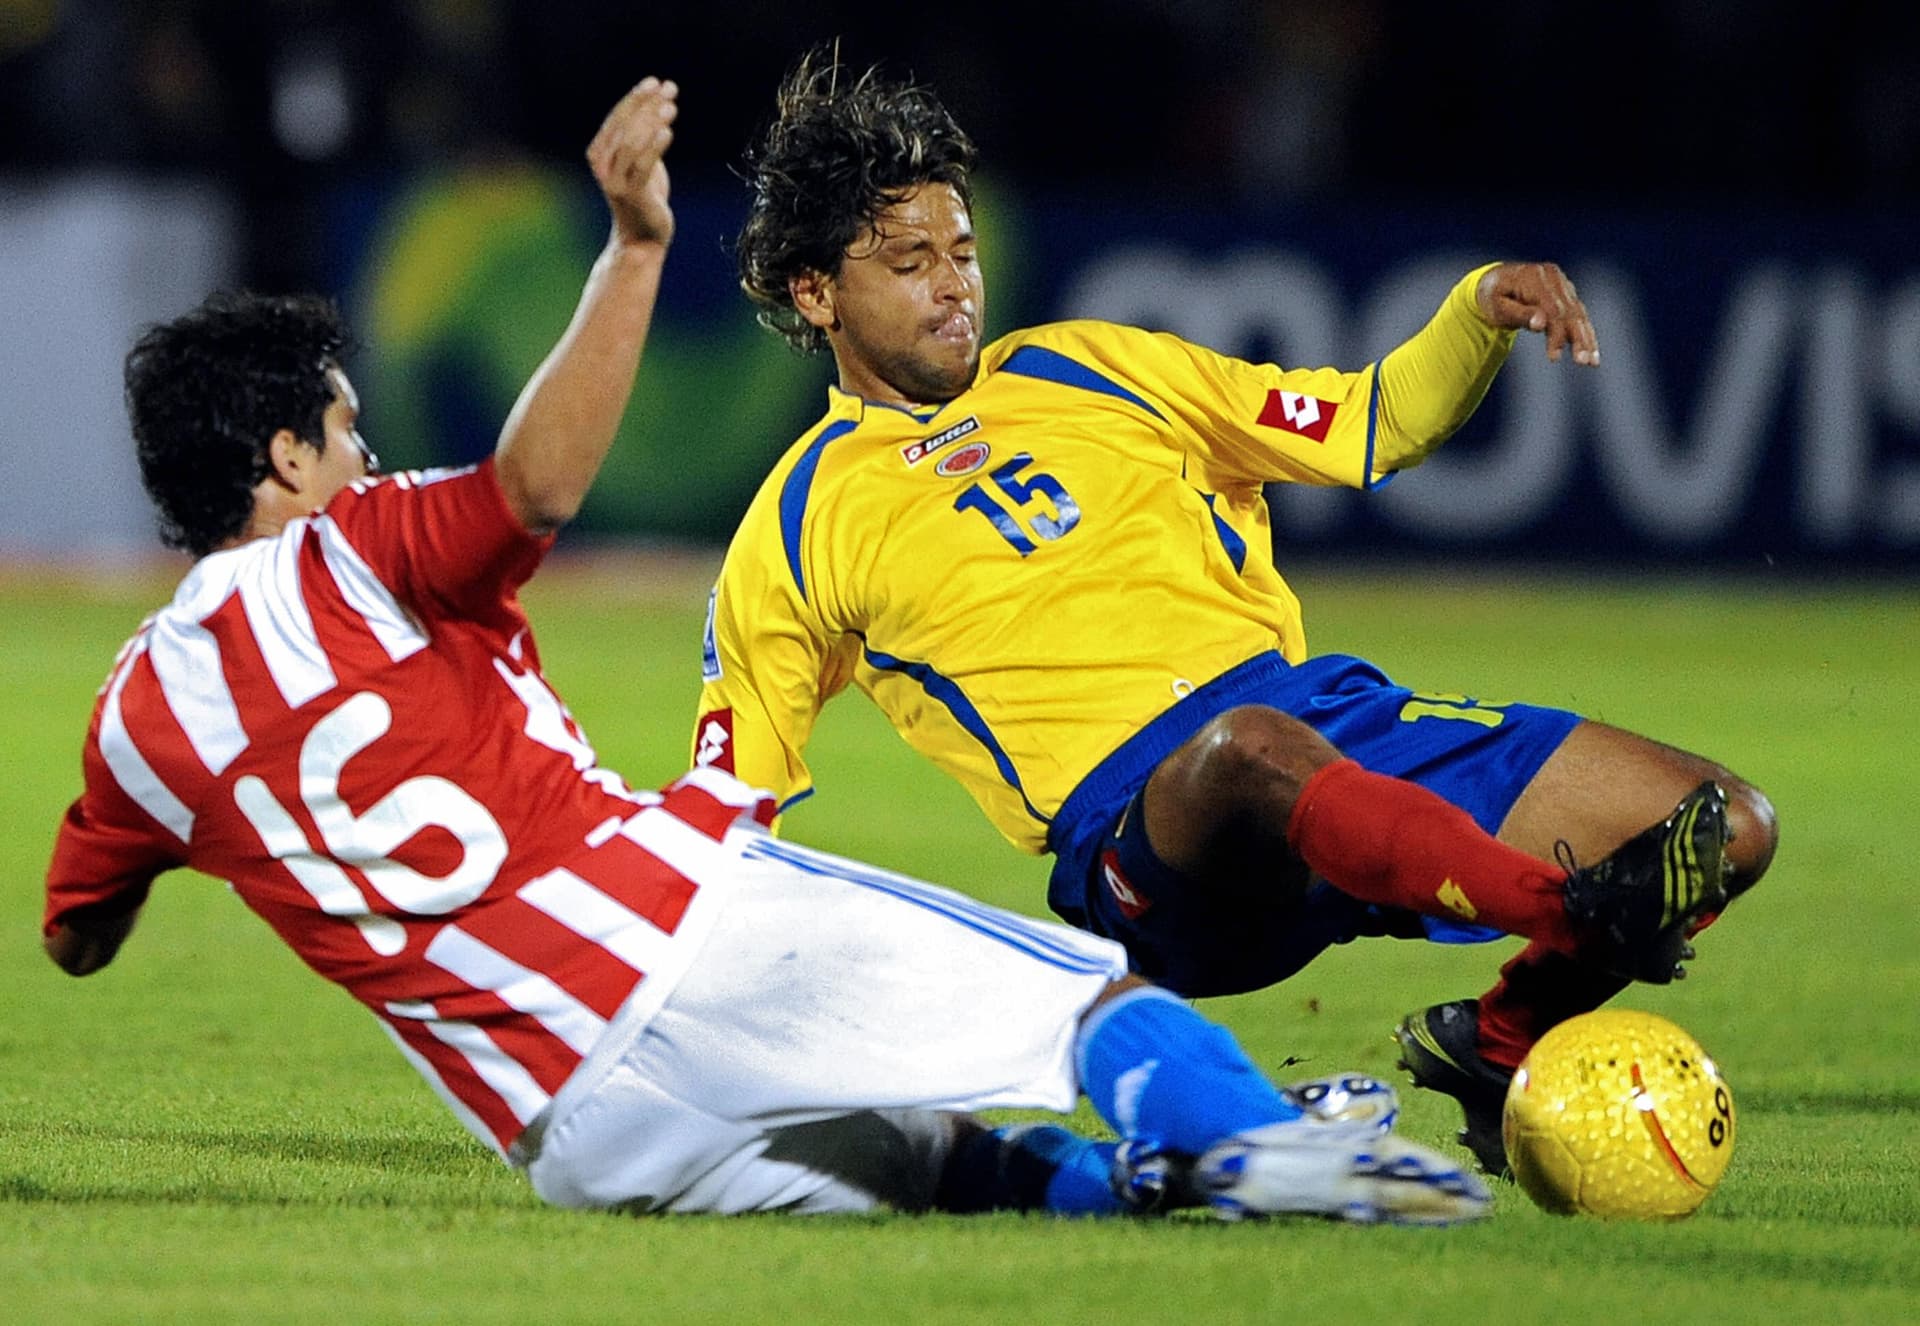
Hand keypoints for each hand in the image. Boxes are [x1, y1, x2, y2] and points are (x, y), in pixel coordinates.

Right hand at [588, 76, 676, 247]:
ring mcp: (614, 180)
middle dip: (646, 104)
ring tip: (671, 107)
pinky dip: (654, 147)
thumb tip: (657, 105)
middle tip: (668, 89)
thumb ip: (642, 138)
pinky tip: (668, 131)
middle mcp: (602, 165)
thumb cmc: (644, 198)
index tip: (655, 82)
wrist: (642, 239)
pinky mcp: (631, 195)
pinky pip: (642, 165)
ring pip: (631, 143)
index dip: (635, 98)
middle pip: (624, 126)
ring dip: (651, 121)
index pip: (617, 118)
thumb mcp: (640, 163)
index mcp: (599, 153)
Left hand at [1476, 262, 1597, 365]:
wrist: (1495, 279)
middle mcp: (1552, 278)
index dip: (1556, 334)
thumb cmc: (1492, 297)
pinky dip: (1584, 332)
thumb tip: (1540, 324)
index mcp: (1534, 278)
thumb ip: (1520, 314)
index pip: (1552, 309)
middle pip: (1569, 311)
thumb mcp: (1497, 307)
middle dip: (1578, 338)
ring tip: (1592, 362)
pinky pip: (1578, 314)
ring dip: (1586, 338)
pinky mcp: (1566, 292)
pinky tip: (1591, 351)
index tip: (1555, 357)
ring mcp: (1562, 284)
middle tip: (1584, 362)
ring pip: (1578, 313)